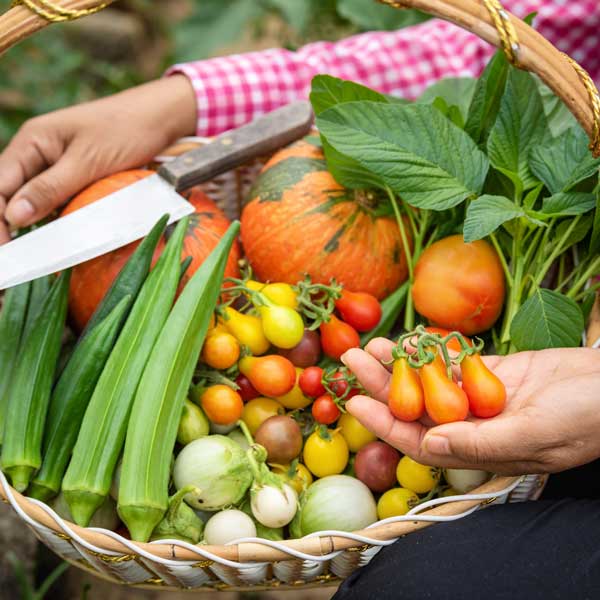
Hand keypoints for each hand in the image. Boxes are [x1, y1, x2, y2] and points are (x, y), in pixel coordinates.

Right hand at [0, 75, 196, 243]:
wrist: (159, 118)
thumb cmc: (125, 130)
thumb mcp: (86, 162)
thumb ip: (50, 189)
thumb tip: (13, 216)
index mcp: (32, 141)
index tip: (5, 249)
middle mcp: (38, 153)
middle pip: (10, 193)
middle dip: (8, 224)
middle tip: (16, 255)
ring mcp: (57, 165)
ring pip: (34, 199)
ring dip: (33, 223)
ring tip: (33, 251)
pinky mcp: (77, 176)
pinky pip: (58, 200)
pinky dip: (56, 217)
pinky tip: (59, 235)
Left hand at [342, 339, 599, 474]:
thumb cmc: (585, 418)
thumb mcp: (533, 435)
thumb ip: (479, 443)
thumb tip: (428, 445)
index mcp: (478, 450)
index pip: (419, 441)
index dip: (385, 423)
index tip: (356, 402)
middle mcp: (472, 426)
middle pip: (415, 406)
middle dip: (381, 385)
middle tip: (351, 359)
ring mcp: (480, 397)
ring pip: (429, 381)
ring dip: (400, 364)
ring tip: (372, 344)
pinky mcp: (492, 371)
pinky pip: (454, 362)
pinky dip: (432, 350)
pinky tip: (409, 338)